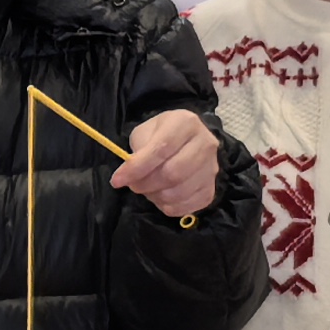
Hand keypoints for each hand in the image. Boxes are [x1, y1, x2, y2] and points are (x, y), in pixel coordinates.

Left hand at [113, 106, 221, 220]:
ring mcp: (212, 167)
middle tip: (133, 185)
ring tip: (148, 189)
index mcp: (186, 123)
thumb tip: (129, 176)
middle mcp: (205, 144)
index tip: (117, 180)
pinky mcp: (211, 188)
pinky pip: (190, 205)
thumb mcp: (144, 133)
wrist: (186, 141)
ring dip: (157, 196)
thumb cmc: (160, 134)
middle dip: (146, 184)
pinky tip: (161, 197)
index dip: (137, 168)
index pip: (161, 149)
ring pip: (181, 191)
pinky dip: (170, 207)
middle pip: (173, 173)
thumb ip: (138, 151)